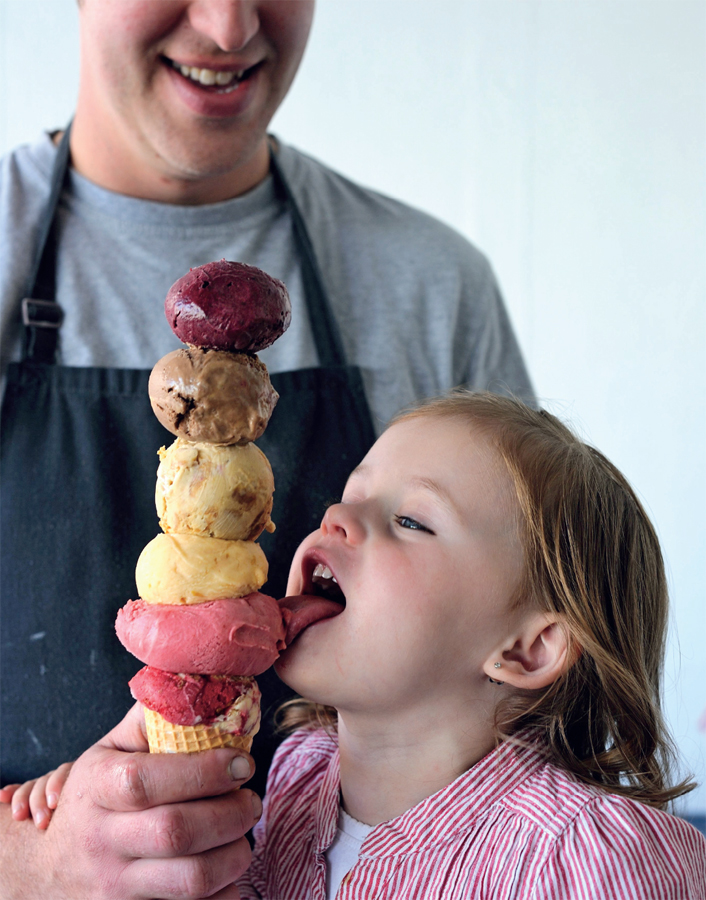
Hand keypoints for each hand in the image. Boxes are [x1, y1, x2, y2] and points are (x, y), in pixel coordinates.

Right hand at [0, 702, 259, 899]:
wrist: (51, 870)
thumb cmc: (94, 799)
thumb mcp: (108, 752)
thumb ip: (151, 720)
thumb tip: (200, 685)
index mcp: (99, 789)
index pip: (149, 780)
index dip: (205, 771)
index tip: (242, 763)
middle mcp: (103, 841)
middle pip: (177, 832)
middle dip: (231, 813)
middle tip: (251, 801)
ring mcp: (115, 888)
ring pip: (190, 880)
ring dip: (235, 856)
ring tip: (243, 836)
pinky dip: (224, 896)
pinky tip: (229, 875)